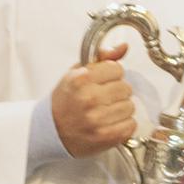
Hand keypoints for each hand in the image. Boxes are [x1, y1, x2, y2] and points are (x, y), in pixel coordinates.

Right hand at [51, 43, 135, 157]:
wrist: (52, 130)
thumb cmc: (66, 100)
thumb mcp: (76, 73)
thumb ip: (101, 58)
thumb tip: (123, 47)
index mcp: (81, 79)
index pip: (117, 69)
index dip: (113, 74)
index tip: (105, 81)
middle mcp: (89, 98)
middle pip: (126, 88)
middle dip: (118, 91)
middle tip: (106, 97)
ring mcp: (97, 119)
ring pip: (130, 107)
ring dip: (122, 109)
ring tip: (107, 111)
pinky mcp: (105, 137)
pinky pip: (130, 125)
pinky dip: (124, 124)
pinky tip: (111, 123)